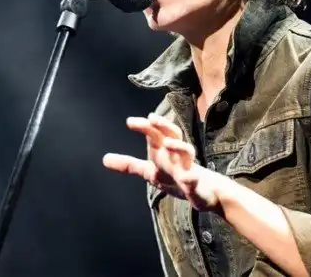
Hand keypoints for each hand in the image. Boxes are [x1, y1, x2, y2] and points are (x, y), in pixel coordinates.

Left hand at [103, 113, 222, 211]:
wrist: (206, 192)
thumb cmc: (176, 176)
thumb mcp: (150, 171)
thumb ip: (129, 165)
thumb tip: (104, 159)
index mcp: (164, 152)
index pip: (155, 134)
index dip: (144, 127)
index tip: (129, 122)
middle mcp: (176, 155)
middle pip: (171, 135)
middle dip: (162, 127)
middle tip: (150, 119)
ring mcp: (188, 169)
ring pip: (188, 152)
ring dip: (179, 146)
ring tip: (167, 143)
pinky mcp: (196, 186)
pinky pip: (195, 181)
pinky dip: (191, 180)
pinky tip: (187, 179)